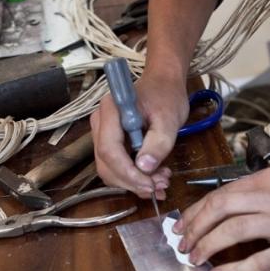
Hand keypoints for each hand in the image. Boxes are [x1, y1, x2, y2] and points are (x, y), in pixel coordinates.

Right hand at [90, 69, 189, 198]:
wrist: (163, 83)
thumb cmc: (166, 95)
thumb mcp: (169, 119)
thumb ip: (158, 143)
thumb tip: (144, 168)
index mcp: (111, 112)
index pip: (109, 150)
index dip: (127, 172)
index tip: (149, 184)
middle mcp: (100, 124)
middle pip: (106, 164)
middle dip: (132, 181)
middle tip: (160, 187)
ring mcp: (103, 134)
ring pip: (110, 170)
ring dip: (134, 182)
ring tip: (161, 182)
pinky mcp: (111, 142)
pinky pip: (117, 166)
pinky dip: (134, 177)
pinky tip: (154, 178)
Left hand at [172, 166, 269, 270]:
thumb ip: (261, 187)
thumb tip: (229, 205)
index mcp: (268, 178)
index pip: (220, 193)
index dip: (196, 211)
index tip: (184, 223)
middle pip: (219, 210)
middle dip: (194, 228)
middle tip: (182, 243)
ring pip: (231, 233)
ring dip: (206, 246)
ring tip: (194, 258)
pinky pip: (257, 262)